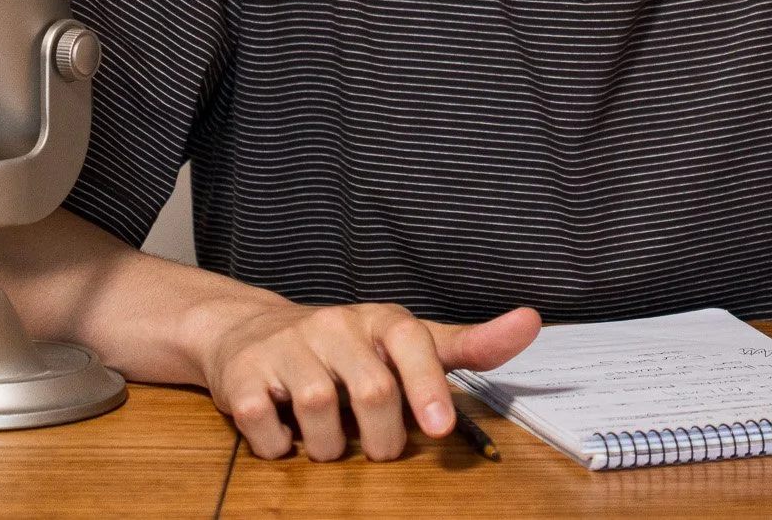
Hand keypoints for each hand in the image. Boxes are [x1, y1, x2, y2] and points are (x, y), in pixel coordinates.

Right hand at [199, 300, 539, 460]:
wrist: (249, 331)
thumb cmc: (345, 347)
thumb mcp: (406, 342)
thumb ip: (467, 344)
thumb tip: (529, 323)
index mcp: (380, 320)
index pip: (413, 342)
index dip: (428, 385)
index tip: (440, 427)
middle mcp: (334, 325)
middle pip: (372, 390)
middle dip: (382, 438)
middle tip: (381, 450)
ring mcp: (286, 347)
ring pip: (319, 410)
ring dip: (330, 447)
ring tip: (330, 443)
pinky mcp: (242, 375)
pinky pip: (264, 424)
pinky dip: (278, 445)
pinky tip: (285, 437)